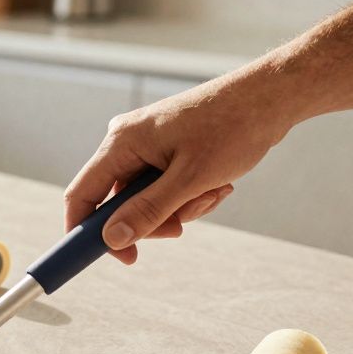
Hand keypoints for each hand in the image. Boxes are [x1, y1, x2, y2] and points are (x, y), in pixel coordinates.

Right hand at [64, 77, 294, 263]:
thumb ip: (148, 211)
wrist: (270, 96)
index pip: (82, 195)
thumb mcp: (190, 179)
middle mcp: (126, 142)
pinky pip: (163, 186)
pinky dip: (188, 194)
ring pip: (146, 198)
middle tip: (183, 227)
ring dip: (179, 208)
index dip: (86, 231)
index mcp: (121, 142)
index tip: (114, 257)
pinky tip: (216, 183)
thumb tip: (112, 239)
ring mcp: (146, 144)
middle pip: (118, 201)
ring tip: (211, 192)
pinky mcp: (165, 148)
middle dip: (153, 219)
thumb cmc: (233, 127)